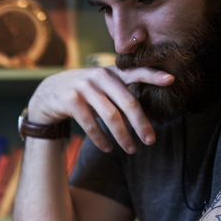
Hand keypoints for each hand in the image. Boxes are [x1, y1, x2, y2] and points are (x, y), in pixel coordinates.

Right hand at [28, 65, 173, 153]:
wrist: (48, 92)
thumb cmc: (83, 92)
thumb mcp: (101, 86)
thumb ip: (121, 95)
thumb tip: (145, 119)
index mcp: (112, 72)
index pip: (136, 72)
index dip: (153, 75)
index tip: (171, 80)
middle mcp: (99, 76)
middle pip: (127, 102)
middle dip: (141, 123)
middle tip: (150, 140)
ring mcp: (84, 87)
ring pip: (110, 116)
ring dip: (122, 136)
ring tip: (131, 149)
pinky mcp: (71, 100)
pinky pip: (90, 124)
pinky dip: (101, 139)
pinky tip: (108, 149)